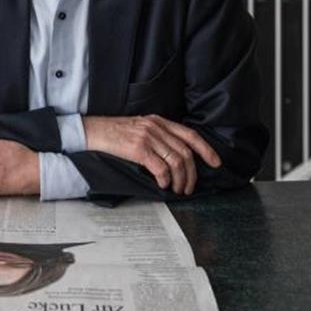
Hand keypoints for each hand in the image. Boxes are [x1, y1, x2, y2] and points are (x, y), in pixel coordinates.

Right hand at [83, 115, 221, 194]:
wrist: (94, 131)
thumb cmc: (115, 133)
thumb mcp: (141, 127)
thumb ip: (158, 136)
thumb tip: (175, 157)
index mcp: (160, 121)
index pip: (190, 135)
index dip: (206, 149)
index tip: (215, 162)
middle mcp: (157, 127)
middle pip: (185, 153)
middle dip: (192, 174)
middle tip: (189, 187)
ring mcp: (148, 138)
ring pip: (176, 162)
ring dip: (180, 180)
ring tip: (177, 189)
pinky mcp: (138, 149)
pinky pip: (160, 168)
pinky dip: (165, 179)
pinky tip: (163, 185)